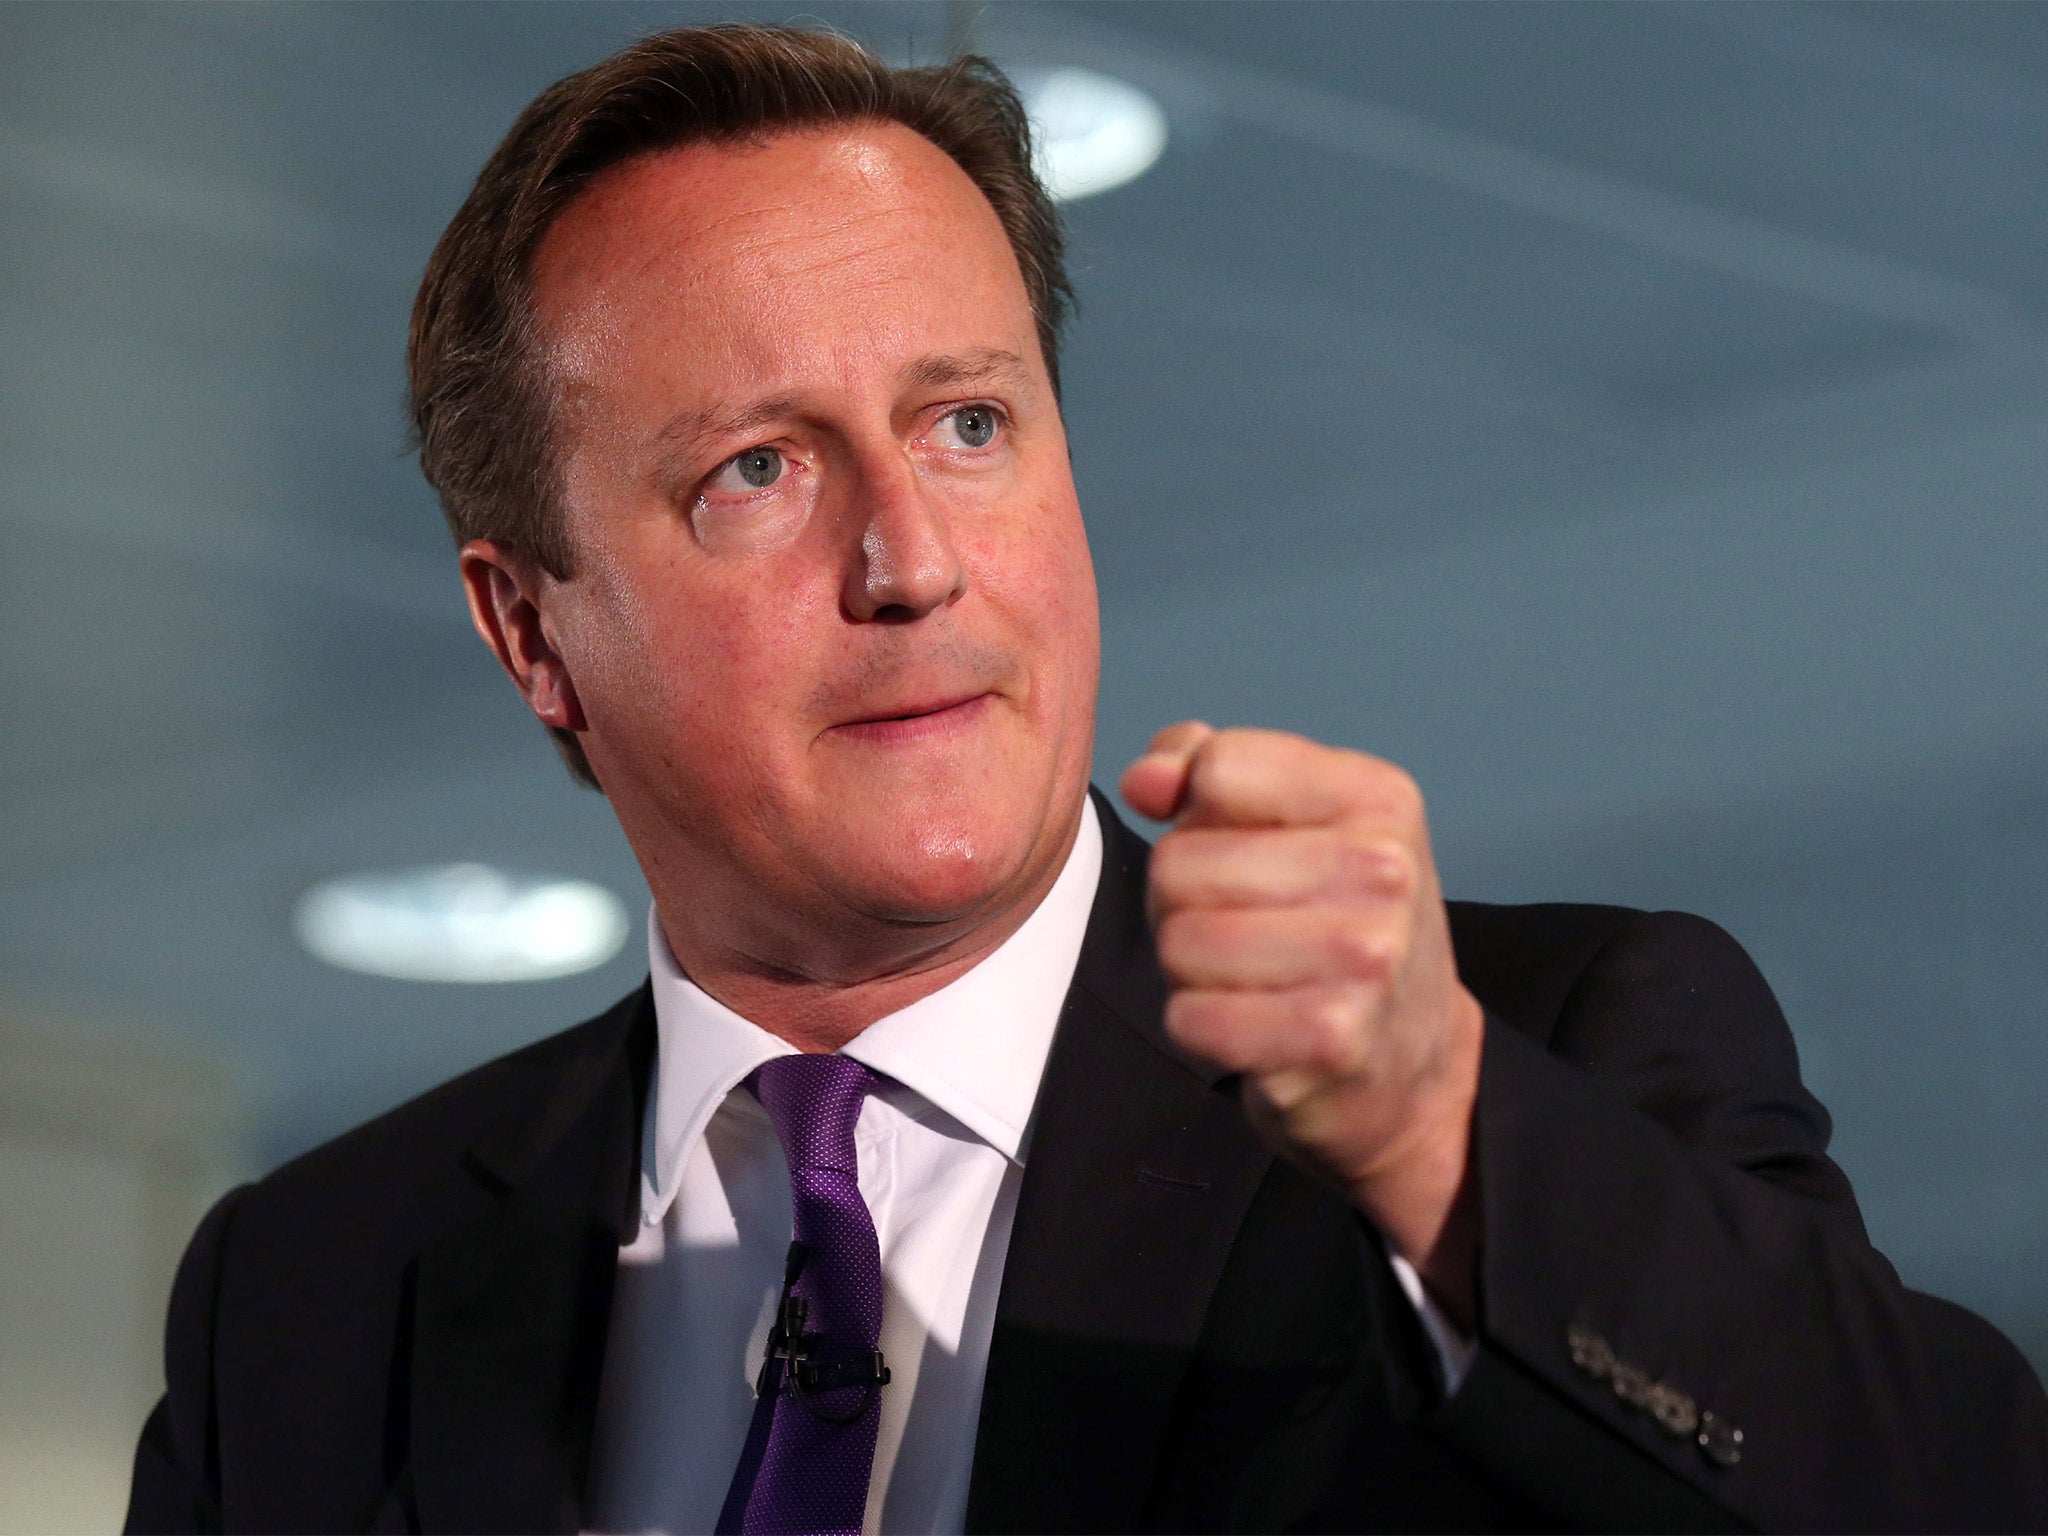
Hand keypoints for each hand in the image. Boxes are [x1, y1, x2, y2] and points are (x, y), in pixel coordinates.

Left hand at [1121, 723, 1483, 1326]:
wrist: (1409, 1064)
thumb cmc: (1332, 923)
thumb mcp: (1290, 818)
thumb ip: (1201, 765)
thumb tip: (1146, 781)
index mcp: (1376, 796)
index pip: (1217, 767)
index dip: (1197, 813)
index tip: (1240, 847)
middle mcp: (1383, 869)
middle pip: (1179, 862)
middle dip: (1182, 901)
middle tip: (1241, 927)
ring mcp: (1366, 957)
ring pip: (1179, 941)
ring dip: (1189, 969)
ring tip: (1249, 975)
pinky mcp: (1332, 1039)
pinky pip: (1192, 1017)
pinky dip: (1199, 1027)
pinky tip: (1252, 1024)